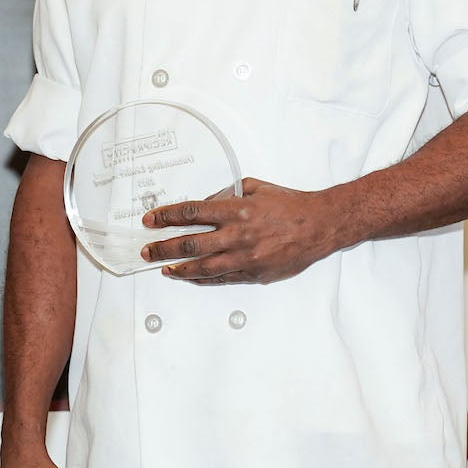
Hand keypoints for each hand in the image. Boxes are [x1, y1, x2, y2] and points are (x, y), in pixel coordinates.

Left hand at [141, 178, 347, 283]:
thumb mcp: (256, 187)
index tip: (151, 220)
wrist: (319, 226)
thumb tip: (205, 205)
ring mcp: (246, 258)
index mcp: (237, 211)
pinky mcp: (255, 274)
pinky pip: (223, 279)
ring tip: (164, 268)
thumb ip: (227, 195)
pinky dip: (203, 279)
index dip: (166, 217)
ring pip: (203, 267)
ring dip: (179, 268)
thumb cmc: (290, 206)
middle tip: (147, 250)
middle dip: (164, 247)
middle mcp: (238, 236)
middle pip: (191, 244)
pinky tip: (190, 277)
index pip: (191, 213)